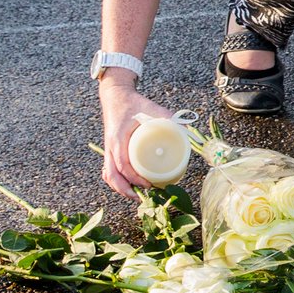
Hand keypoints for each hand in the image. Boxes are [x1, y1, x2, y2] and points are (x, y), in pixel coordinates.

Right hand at [99, 77, 173, 198]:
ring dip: (120, 188)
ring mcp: (107, 150)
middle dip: (125, 190)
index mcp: (118, 140)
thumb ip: (168, 117)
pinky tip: (126, 185)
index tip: (147, 185)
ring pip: (108, 176)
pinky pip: (108, 170)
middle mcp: (109, 147)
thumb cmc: (133, 103)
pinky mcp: (108, 150)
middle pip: (112, 177)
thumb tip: (186, 129)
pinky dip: (115, 181)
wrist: (115, 95)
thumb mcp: (151, 107)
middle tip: (142, 197)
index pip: (123, 166)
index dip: (134, 179)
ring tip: (136, 195)